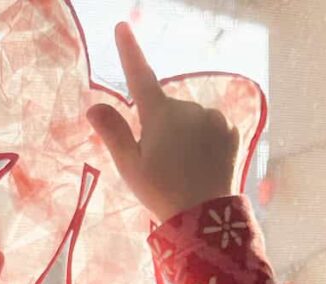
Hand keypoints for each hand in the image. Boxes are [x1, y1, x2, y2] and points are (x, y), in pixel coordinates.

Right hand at [86, 23, 238, 223]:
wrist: (205, 216)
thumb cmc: (161, 192)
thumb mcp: (130, 167)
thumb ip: (113, 133)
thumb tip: (93, 107)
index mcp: (160, 114)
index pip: (140, 76)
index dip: (130, 51)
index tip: (122, 26)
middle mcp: (188, 108)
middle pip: (168, 110)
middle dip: (163, 128)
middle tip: (161, 164)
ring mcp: (213, 118)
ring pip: (192, 120)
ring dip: (186, 136)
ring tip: (184, 169)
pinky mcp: (231, 131)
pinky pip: (213, 130)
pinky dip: (206, 143)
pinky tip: (203, 166)